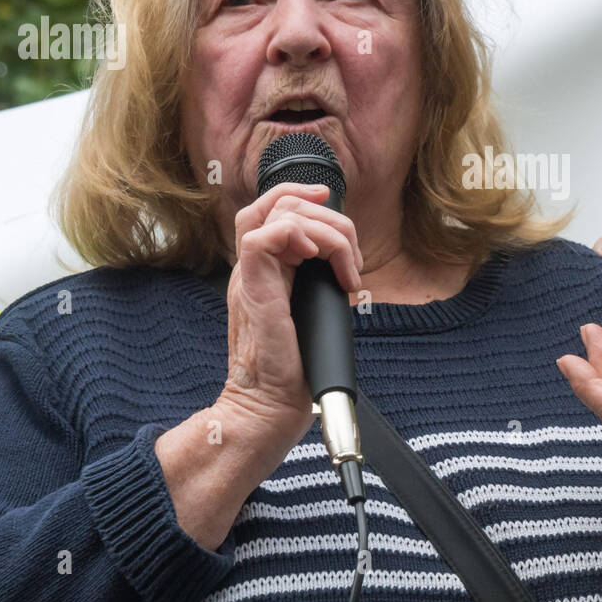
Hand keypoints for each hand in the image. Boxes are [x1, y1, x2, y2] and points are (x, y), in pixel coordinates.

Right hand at [221, 182, 362, 436]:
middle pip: (278, 202)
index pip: (272, 207)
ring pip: (276, 213)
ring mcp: (250, 276)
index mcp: (265, 270)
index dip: (302, 193)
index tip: (332, 200)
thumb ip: (318, 282)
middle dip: (330, 217)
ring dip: (325, 230)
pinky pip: (261, 237)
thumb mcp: (313, 313)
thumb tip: (345, 264)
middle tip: (351, 257)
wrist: (269, 407)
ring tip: (344, 266)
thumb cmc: (294, 370)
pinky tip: (321, 262)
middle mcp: (254, 268)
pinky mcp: (251, 289)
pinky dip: (300, 237)